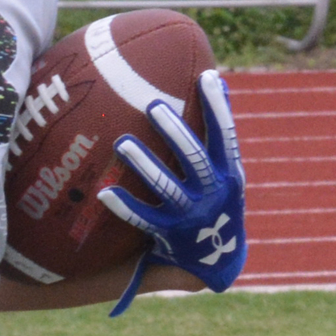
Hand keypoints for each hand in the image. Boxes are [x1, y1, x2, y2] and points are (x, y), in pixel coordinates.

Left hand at [98, 71, 247, 315]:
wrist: (217, 258)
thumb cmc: (218, 200)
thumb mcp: (227, 172)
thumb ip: (217, 134)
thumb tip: (213, 78)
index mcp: (230, 175)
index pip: (226, 136)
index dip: (217, 108)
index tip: (205, 77)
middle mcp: (213, 194)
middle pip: (194, 159)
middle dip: (175, 132)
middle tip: (153, 106)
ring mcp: (191, 216)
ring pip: (167, 187)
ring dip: (145, 165)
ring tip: (122, 142)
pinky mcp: (170, 235)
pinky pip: (144, 219)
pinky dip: (125, 207)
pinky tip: (105, 192)